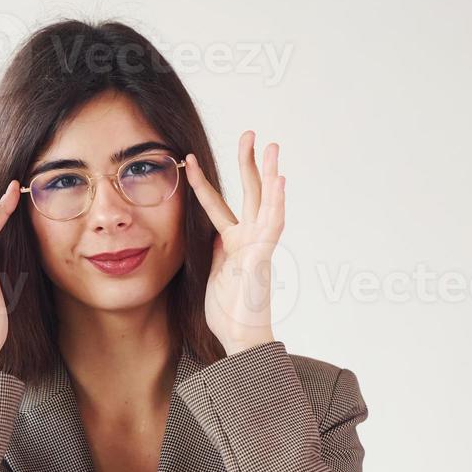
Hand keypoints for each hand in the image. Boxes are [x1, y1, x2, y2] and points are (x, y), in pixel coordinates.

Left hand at [183, 131, 284, 356]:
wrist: (240, 338)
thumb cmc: (228, 312)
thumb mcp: (212, 272)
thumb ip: (214, 250)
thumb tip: (213, 233)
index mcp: (232, 242)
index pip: (216, 205)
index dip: (203, 183)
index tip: (190, 160)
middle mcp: (249, 239)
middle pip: (249, 193)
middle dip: (249, 163)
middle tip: (251, 133)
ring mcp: (259, 246)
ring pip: (266, 202)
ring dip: (269, 173)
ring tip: (272, 146)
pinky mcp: (263, 257)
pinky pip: (273, 226)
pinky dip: (278, 203)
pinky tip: (281, 180)